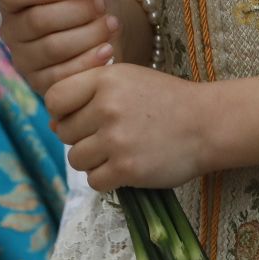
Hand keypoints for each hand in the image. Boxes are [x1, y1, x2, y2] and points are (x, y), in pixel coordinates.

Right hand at [0, 0, 152, 93]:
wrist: (107, 32)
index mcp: (14, 0)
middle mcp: (12, 31)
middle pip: (37, 21)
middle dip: (76, 12)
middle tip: (101, 6)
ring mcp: (24, 60)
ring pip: (52, 48)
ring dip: (88, 34)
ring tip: (110, 24)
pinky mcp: (41, 83)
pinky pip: (62, 76)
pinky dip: (89, 61)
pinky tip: (107, 50)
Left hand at [46, 62, 211, 190]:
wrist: (207, 124)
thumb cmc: (165, 101)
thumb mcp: (128, 80)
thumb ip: (90, 93)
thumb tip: (50, 122)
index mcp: (106, 79)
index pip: (54, 98)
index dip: (61, 111)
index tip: (80, 116)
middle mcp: (107, 106)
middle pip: (64, 132)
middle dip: (82, 137)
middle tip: (111, 135)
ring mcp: (116, 139)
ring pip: (76, 159)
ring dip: (93, 160)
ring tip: (119, 151)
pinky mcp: (127, 169)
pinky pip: (94, 181)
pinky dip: (107, 178)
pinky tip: (126, 166)